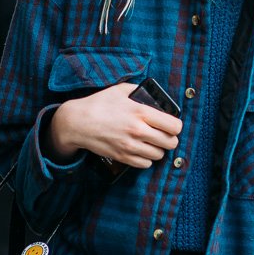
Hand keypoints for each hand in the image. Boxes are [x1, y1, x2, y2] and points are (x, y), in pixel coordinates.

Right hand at [47, 82, 181, 165]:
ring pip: (159, 155)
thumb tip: (153, 94)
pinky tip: (141, 150)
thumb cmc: (98, 104)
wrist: (77, 122)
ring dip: (158, 149)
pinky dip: (146, 159)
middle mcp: (138, 130)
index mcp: (141, 112)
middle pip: (171, 143)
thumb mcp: (121, 90)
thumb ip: (139, 91)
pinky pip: (146, 164)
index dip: (176, 126)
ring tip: (152, 142)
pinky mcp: (123, 157)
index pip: (174, 126)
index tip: (171, 125)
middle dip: (170, 138)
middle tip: (164, 135)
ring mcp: (131, 146)